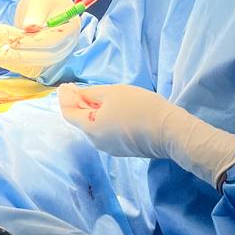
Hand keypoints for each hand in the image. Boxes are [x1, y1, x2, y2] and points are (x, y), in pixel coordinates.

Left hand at [0, 0, 80, 77]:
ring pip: (42, 62)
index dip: (33, 42)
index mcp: (70, 26)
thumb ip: (35, 13)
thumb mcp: (40, 1)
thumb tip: (30, 27)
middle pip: (49, 55)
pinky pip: (38, 62)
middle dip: (25, 55)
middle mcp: (68, 42)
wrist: (49, 5)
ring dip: (22, 60)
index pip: (53, 40)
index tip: (15, 41)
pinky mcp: (50, 56)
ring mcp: (60, 51)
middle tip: (3, 53)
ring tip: (2, 56)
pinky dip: (23, 61)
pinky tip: (8, 58)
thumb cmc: (45, 0)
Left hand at [58, 82, 234, 187]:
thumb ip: (90, 94)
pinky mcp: (123, 150)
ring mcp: (110, 148)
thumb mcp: (112, 93)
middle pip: (80, 121)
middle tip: (78, 88)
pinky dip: (102, 120)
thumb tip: (73, 94)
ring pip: (93, 127)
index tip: (66, 85)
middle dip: (78, 104)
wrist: (170, 131)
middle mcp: (96, 142)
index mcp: (89, 129)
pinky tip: (110, 110)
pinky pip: (105, 132)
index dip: (65, 98)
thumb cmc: (139, 107)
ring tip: (95, 97)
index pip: (68, 113)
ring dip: (91, 112)